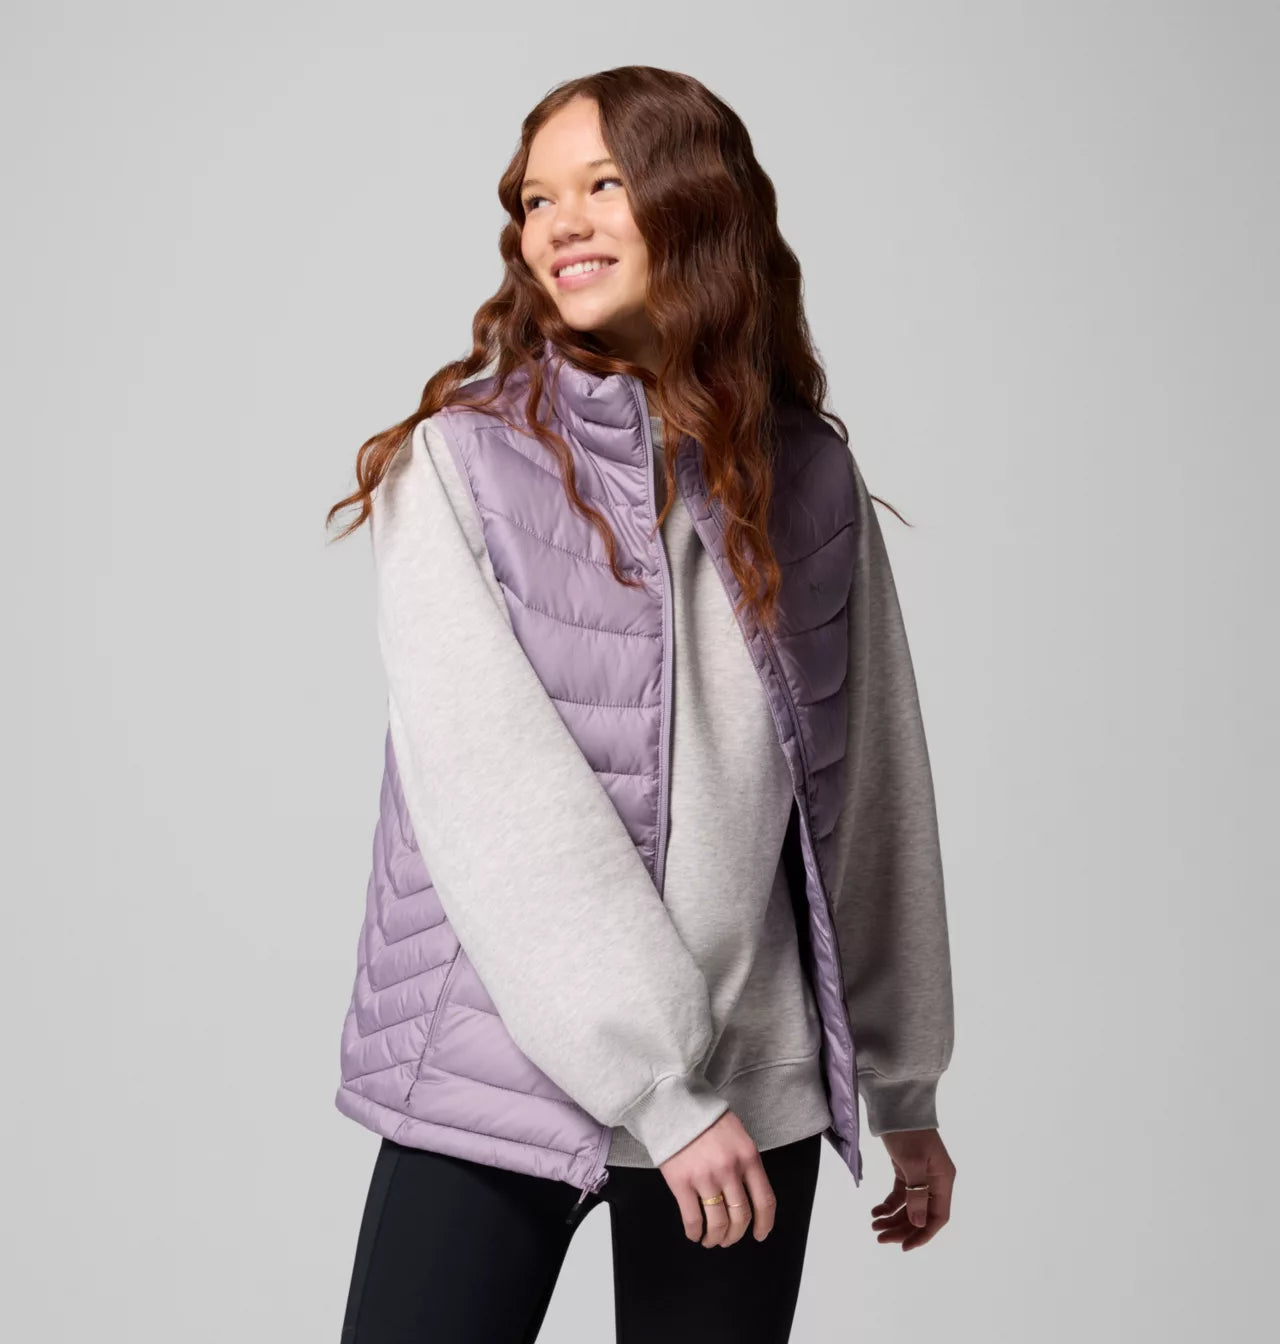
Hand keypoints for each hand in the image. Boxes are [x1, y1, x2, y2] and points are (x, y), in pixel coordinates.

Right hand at [658, 1110, 776, 1247]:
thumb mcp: (738, 1137)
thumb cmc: (707, 1120)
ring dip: (716, 1238)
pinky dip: (695, 1233)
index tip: (760, 1235)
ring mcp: (705, 1177)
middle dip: (736, 1234)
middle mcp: (729, 1170)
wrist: (675, 1105)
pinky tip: (694, 1234)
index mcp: (748, 1157)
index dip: (764, 1224)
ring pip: (718, 1223)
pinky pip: (693, 1219)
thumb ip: (746, 1164)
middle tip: (729, 1238)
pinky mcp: (681, 1182)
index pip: (765, 1200)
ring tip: (711, 1239)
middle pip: (741, 1217)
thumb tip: (749, 1197)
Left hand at [870, 1127, 954, 1250]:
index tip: (905, 1247)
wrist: (895, 1104)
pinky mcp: (906, 1170)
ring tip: (874, 1227)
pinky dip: (888, 1205)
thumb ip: (917, 1194)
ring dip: (893, 1219)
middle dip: (902, 1229)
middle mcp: (935, 1180)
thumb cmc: (907, 1131)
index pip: (938, 1217)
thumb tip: (919, 1224)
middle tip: (880, 1238)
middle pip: (921, 1215)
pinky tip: (875, 1211)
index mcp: (943, 1180)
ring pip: (909, 1207)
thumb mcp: (912, 1163)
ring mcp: (920, 1175)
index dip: (923, 1234)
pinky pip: (900, 1195)